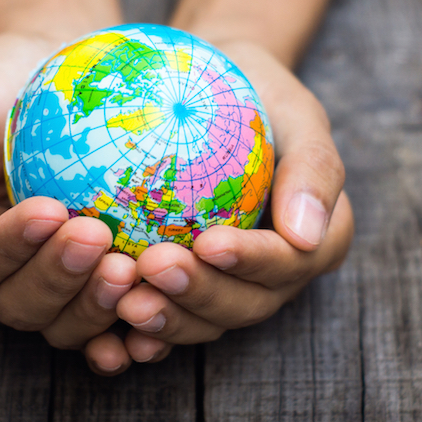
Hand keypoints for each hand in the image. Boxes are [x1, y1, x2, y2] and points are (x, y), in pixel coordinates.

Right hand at [0, 32, 138, 374]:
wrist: (63, 69)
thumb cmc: (3, 82)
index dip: (11, 246)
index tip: (51, 210)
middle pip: (20, 304)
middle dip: (58, 277)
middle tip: (98, 236)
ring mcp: (50, 290)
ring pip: (65, 323)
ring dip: (96, 305)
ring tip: (131, 268)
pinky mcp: (96, 289)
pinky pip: (111, 320)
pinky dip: (133, 323)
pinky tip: (160, 301)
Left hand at [113, 40, 352, 364]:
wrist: (210, 95)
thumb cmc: (258, 94)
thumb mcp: (297, 112)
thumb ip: (313, 168)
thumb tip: (305, 235)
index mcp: (315, 242)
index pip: (289, 263)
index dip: (251, 262)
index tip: (208, 242)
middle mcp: (275, 278)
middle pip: (244, 305)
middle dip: (199, 294)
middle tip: (151, 267)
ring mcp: (229, 291)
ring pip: (202, 322)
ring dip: (165, 318)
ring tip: (123, 300)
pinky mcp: (184, 292)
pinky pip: (164, 316)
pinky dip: (138, 327)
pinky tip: (106, 320)